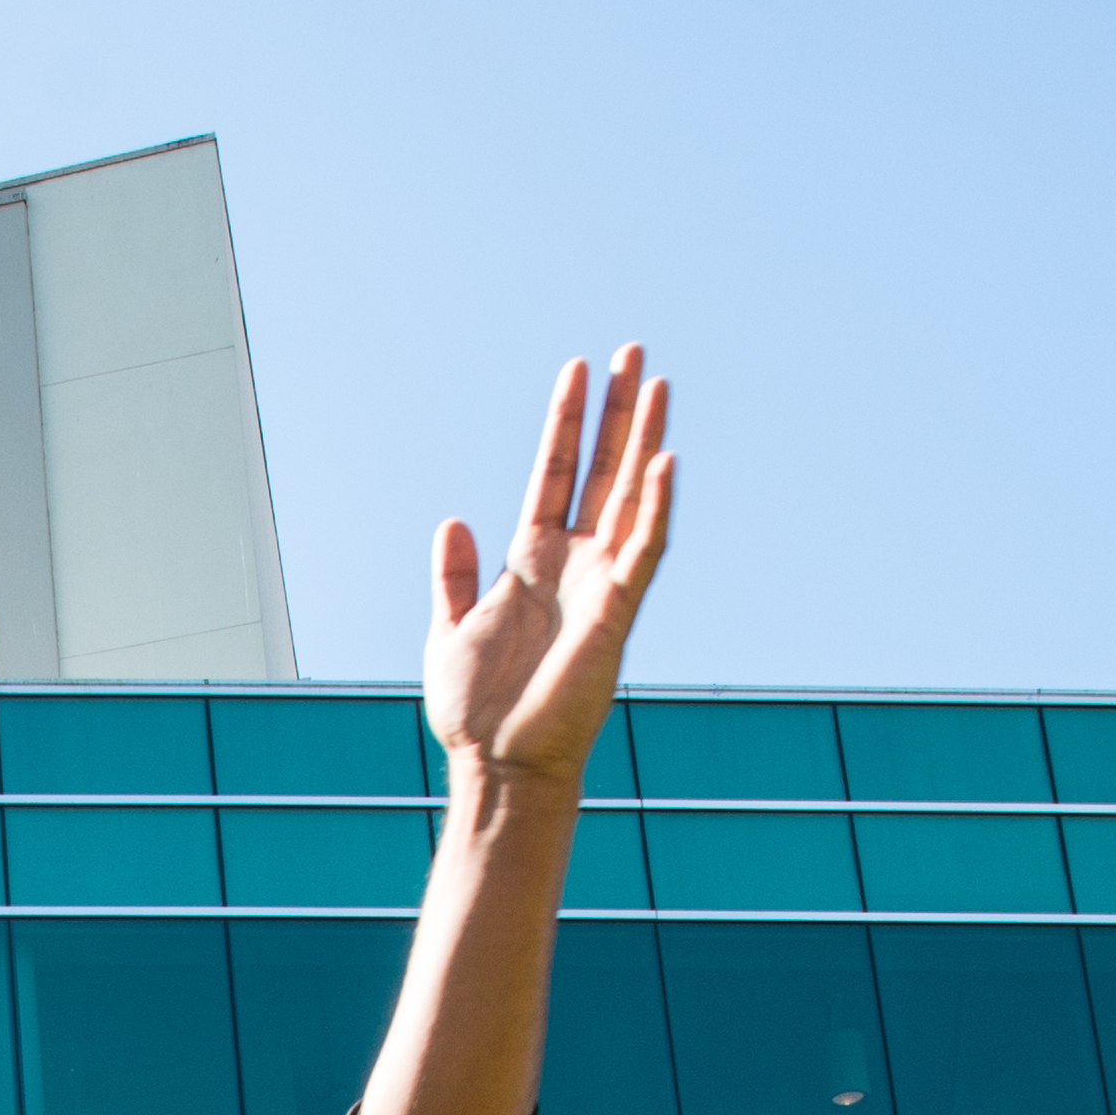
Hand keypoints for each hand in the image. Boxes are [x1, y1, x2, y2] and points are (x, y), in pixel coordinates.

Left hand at [412, 349, 677, 787]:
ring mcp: (600, 584)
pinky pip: (643, 550)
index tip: (575, 368)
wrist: (499, 763)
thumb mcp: (451, 629)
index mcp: (535, 561)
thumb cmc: (478, 710)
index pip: (555, 473)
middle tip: (633, 351)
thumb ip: (455, 576)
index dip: (564, 423)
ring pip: (631, 495)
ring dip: (645, 440)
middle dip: (617, 412)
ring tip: (655, 383)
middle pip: (604, 470)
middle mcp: (575, 564)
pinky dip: (654, 507)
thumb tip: (453, 520)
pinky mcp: (616, 612)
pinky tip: (663, 461)